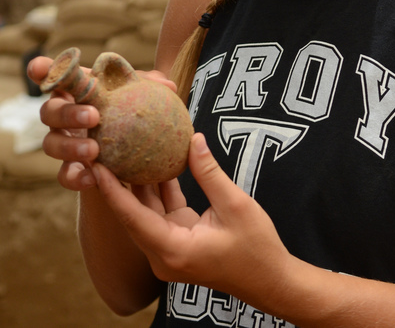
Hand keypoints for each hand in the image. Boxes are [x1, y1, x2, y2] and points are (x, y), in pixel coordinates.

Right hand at [28, 56, 177, 191]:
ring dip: (70, 145)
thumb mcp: (141, 99)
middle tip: (93, 116)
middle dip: (66, 112)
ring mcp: (63, 143)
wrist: (134, 160)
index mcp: (78, 92)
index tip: (37, 67)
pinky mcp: (71, 170)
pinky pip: (65, 175)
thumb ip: (151, 88)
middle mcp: (63, 116)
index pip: (54, 77)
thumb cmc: (133, 115)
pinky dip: (75, 176)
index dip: (42, 70)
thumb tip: (167, 86)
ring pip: (50, 143)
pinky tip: (91, 177)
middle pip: (48, 110)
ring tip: (94, 150)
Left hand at [92, 133, 290, 310]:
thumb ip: (209, 172)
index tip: (96, 165)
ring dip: (139, 183)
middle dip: (118, 183)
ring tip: (125, 150)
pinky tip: (157, 161)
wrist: (272, 280)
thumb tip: (193, 139)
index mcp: (173, 250)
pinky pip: (163, 211)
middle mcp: (164, 253)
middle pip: (133, 214)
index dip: (112, 191)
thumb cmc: (256, 249)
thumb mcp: (234, 205)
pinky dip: (161, 189)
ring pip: (147, 211)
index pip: (132, 217)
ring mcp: (171, 247)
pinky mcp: (181, 239)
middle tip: (105, 151)